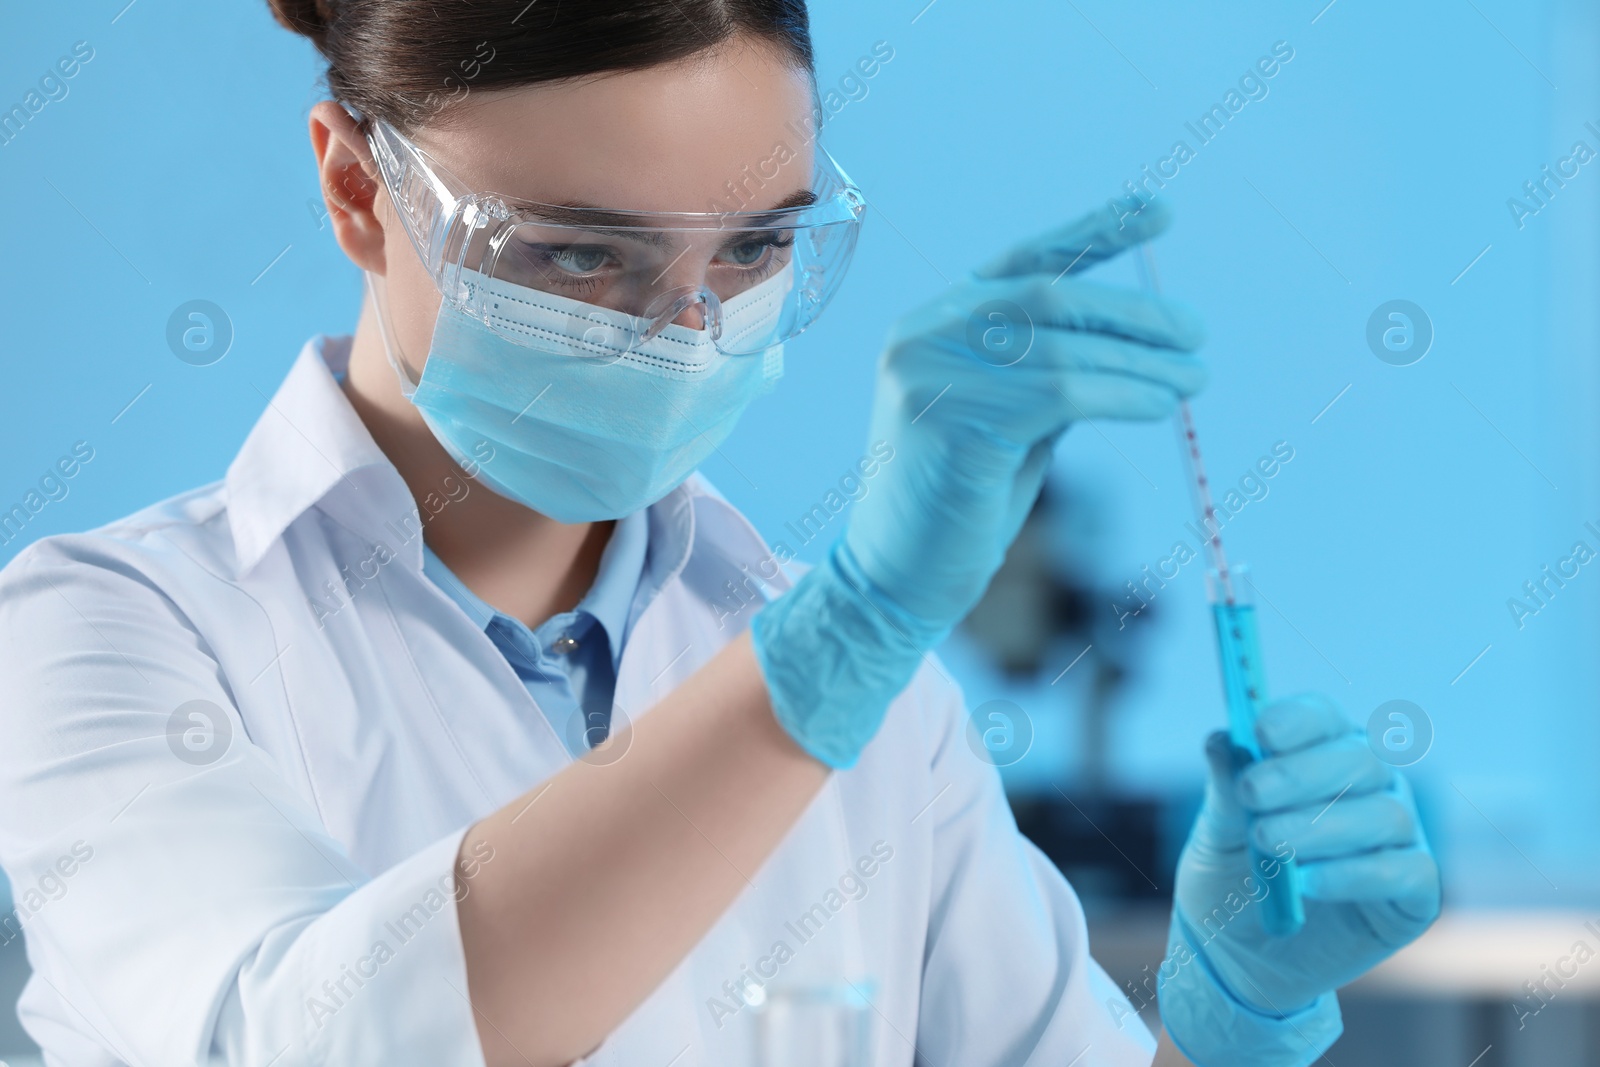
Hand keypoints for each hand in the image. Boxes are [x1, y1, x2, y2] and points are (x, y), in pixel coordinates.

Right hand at [843, 197, 1206, 631]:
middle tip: (1197, 335)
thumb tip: (1140, 338)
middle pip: (1049, 295)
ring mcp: (930, 374)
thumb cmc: (961, 505)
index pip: (1023, 260)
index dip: (1095, 230)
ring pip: (1061, 347)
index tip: (1161, 211)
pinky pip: (1060, 393)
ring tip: (1194, 379)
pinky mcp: (952, 420)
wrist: (897, 577)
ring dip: (1144, 362)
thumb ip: (1048, 374)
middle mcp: (923, 334)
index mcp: (932, 324)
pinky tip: (1160, 406)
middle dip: (1134, 312)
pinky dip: (1124, 395)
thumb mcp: (1009, 421)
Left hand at [1159, 694, 1440, 1066]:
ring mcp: (1399, 836)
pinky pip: (1403, 871)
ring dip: (1320, 827)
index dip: (1297, 720)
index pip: (1323, 719)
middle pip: (1357, 759)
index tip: (1259, 731)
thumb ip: (1225, 791)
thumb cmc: (1230, 881)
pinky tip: (1308, 884)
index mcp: (1320, 756)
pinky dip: (1353, 874)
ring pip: (1382, 814)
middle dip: (1302, 773)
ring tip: (1266, 844)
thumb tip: (1221, 740)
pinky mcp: (1416, 891)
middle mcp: (1370, 786)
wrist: (1239, 958)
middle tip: (1252, 792)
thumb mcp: (1216, 836)